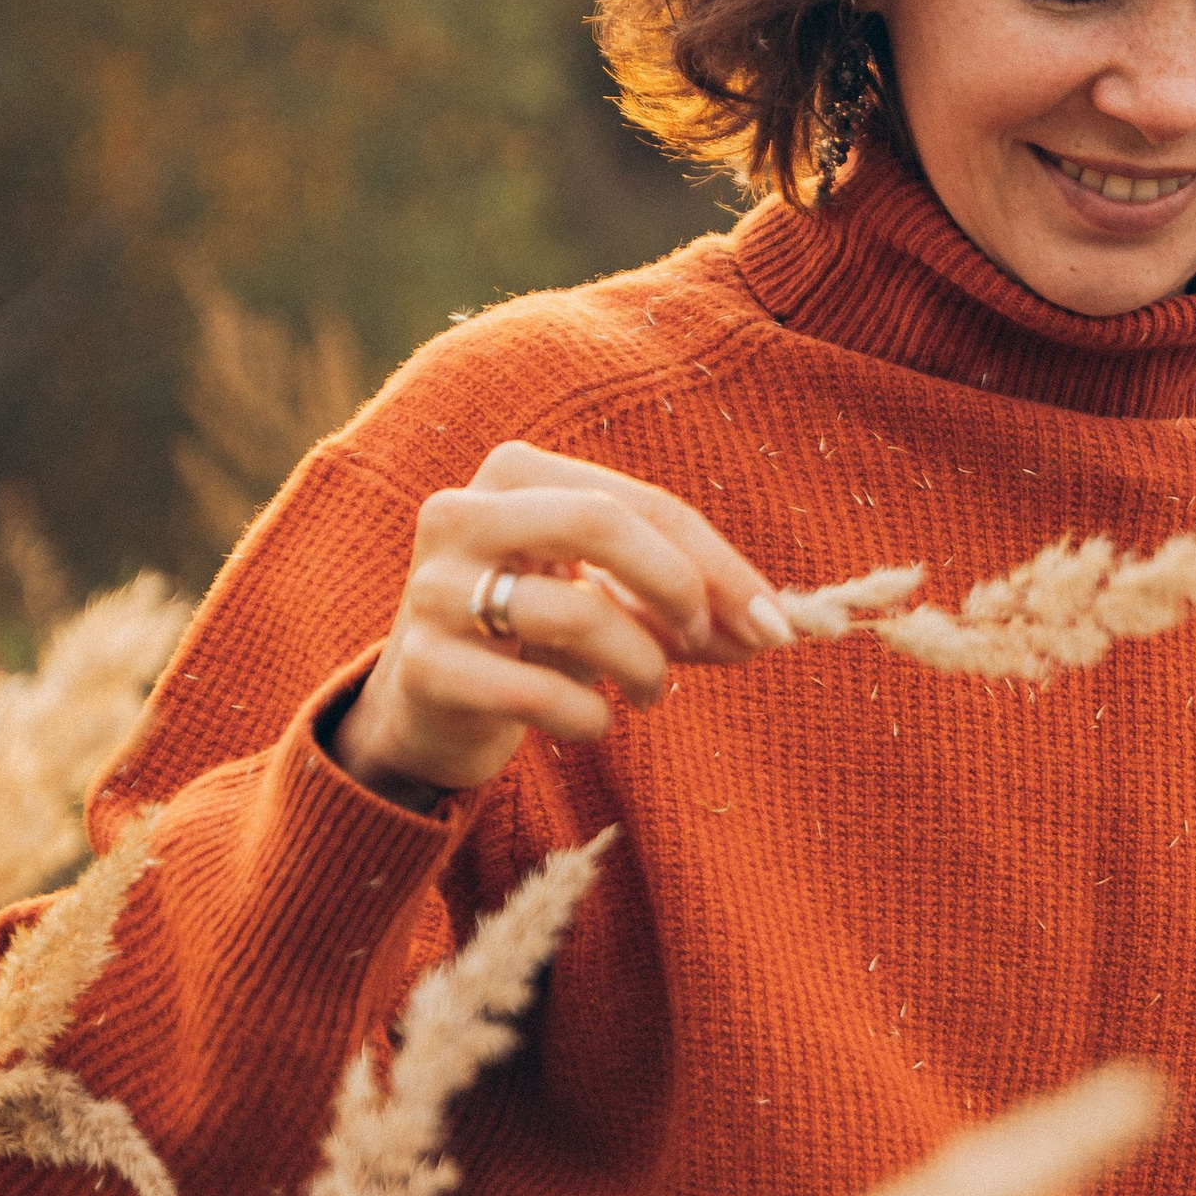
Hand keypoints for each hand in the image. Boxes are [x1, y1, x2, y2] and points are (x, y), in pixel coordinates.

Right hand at [335, 446, 795, 798]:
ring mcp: (432, 588)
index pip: (640, 503)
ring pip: (572, 611)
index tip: (773, 624)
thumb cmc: (536, 639)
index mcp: (516, 475)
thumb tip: (772, 629)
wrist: (429, 708)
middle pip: (597, 523)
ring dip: (641, 663)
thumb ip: (688, 610)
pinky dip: (589, 716)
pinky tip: (593, 721)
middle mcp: (461, 514)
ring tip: (653, 691)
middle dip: (675, 586)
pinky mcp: (421, 666)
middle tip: (705, 641)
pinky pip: (533, 691)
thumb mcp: (614, 606)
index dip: (718, 565)